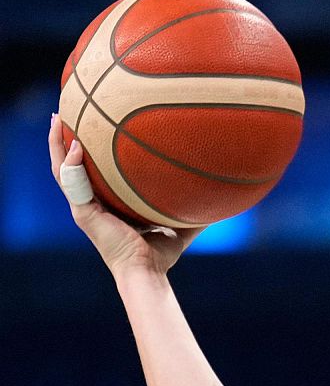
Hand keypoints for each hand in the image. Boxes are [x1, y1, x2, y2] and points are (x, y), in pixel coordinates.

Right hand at [48, 113, 204, 276]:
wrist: (147, 272)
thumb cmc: (160, 255)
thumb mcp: (176, 226)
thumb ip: (190, 211)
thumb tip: (217, 200)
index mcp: (105, 205)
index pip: (89, 172)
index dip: (84, 151)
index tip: (86, 126)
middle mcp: (90, 205)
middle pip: (69, 165)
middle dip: (62, 139)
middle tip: (62, 113)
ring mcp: (83, 209)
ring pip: (61, 170)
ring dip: (56, 144)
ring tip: (57, 119)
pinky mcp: (83, 215)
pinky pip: (72, 184)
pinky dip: (71, 162)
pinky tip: (76, 143)